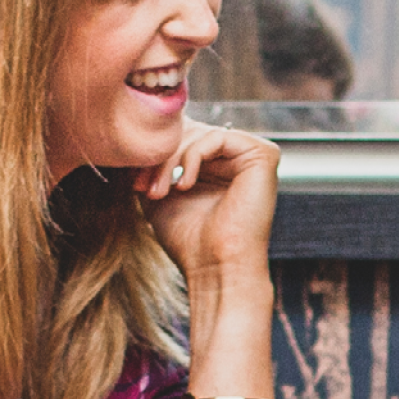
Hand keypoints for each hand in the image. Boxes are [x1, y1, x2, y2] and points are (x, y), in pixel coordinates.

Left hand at [138, 120, 280, 280]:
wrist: (215, 267)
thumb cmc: (190, 240)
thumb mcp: (159, 194)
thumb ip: (153, 165)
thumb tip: (136, 141)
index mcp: (218, 164)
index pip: (182, 135)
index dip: (156, 153)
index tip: (135, 182)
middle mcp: (237, 157)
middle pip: (190, 130)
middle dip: (161, 156)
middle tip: (144, 186)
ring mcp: (252, 155)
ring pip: (200, 133)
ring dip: (171, 160)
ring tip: (160, 191)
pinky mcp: (263, 155)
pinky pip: (218, 136)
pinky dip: (193, 156)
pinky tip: (186, 184)